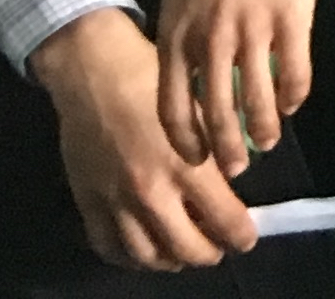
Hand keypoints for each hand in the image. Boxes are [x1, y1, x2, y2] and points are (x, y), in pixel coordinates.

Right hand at [37, 9, 260, 270]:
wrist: (93, 73)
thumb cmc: (153, 80)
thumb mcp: (198, 109)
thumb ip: (216, 147)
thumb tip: (233, 177)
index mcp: (187, 165)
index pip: (224, 219)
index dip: (241, 235)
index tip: (247, 238)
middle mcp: (152, 191)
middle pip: (187, 248)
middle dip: (208, 253)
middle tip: (217, 248)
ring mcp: (116, 202)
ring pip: (147, 255)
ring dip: (170, 260)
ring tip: (182, 254)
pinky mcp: (88, 203)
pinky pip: (109, 247)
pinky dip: (129, 258)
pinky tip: (143, 251)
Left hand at [150, 0, 334, 175]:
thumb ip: (179, 39)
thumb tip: (185, 84)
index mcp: (177, 33)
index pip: (173, 106)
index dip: (186, 142)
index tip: (197, 160)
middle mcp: (211, 38)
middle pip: (216, 112)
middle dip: (227, 148)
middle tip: (237, 166)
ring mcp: (253, 28)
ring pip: (258, 98)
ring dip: (264, 128)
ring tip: (269, 140)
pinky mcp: (292, 17)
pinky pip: (294, 72)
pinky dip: (295, 96)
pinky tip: (294, 103)